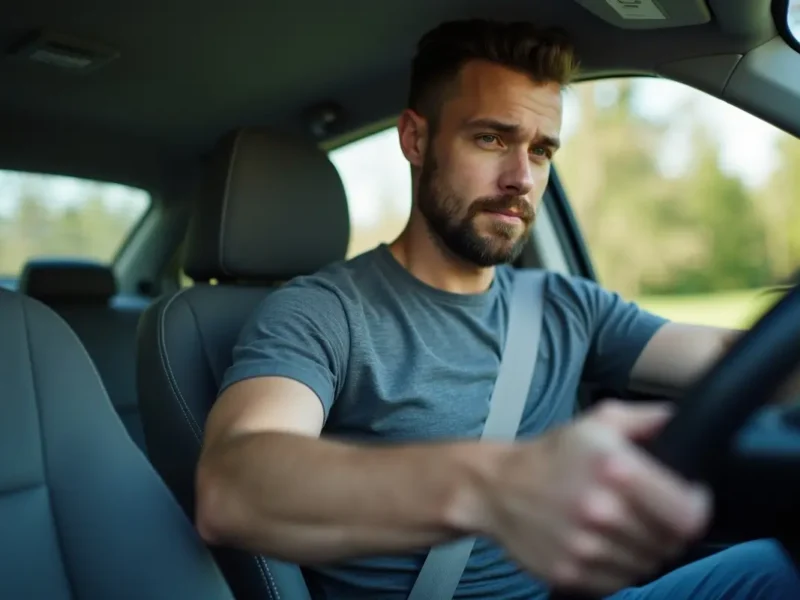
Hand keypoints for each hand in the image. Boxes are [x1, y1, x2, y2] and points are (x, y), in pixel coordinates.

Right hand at [479, 400, 711, 594]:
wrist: (497, 488)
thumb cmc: (551, 455)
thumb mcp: (596, 422)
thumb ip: (645, 419)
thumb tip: (680, 421)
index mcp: (614, 469)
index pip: (687, 514)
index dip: (695, 508)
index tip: (688, 498)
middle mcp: (602, 512)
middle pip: (670, 542)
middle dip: (667, 526)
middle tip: (648, 511)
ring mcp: (585, 547)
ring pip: (647, 564)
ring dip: (643, 548)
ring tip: (622, 526)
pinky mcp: (571, 574)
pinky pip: (619, 581)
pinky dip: (619, 566)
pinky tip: (603, 543)